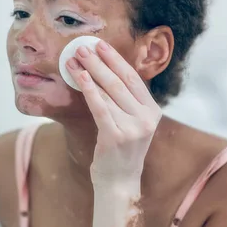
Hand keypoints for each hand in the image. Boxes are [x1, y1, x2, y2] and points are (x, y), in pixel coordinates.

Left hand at [66, 40, 161, 182]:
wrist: (119, 182)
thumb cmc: (121, 149)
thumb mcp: (132, 122)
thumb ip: (125, 100)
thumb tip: (102, 69)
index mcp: (152, 111)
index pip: (133, 78)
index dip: (115, 59)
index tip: (100, 45)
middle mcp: (146, 118)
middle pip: (120, 82)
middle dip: (99, 61)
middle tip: (82, 47)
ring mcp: (133, 128)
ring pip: (108, 92)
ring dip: (89, 72)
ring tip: (74, 59)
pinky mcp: (116, 136)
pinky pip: (99, 107)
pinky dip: (88, 89)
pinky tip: (78, 76)